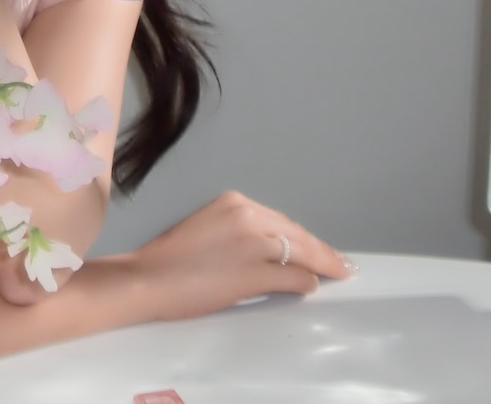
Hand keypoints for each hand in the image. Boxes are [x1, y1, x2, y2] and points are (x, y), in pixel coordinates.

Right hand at [123, 191, 354, 321]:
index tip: (317, 246)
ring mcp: (254, 243)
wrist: (150, 278)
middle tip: (341, 263)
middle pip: (296, 233)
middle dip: (321, 250)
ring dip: (322, 265)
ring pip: (302, 252)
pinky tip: (309, 288)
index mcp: (234, 202)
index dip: (303, 236)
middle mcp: (247, 215)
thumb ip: (239, 231)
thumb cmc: (171, 258)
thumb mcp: (208, 228)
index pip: (280, 219)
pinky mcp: (256, 271)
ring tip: (337, 273)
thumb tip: (270, 249)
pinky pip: (294, 276)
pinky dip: (305, 283)